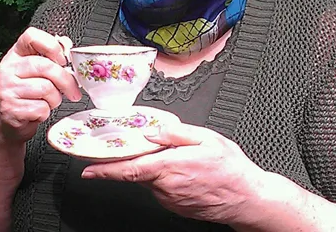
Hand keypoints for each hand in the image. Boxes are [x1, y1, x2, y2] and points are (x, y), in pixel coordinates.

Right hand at [0, 27, 81, 143]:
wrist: (12, 119)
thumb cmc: (30, 91)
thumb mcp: (39, 70)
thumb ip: (52, 56)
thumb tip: (67, 46)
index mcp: (17, 53)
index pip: (32, 36)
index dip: (52, 46)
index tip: (63, 60)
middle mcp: (8, 67)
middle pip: (46, 66)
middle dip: (66, 80)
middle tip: (73, 90)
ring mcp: (7, 87)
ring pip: (46, 89)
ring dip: (56, 98)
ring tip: (50, 100)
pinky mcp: (10, 108)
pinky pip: (41, 108)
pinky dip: (46, 111)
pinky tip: (39, 110)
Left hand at [81, 123, 266, 225]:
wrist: (247, 199)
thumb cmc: (231, 169)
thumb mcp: (208, 139)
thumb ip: (177, 132)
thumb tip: (154, 130)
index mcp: (171, 167)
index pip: (130, 168)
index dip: (105, 170)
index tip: (88, 169)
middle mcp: (167, 187)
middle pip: (138, 171)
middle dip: (132, 159)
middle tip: (136, 148)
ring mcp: (171, 199)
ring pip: (150, 179)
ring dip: (153, 167)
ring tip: (177, 158)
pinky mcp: (176, 206)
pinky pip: (161, 187)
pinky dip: (163, 176)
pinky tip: (183, 170)